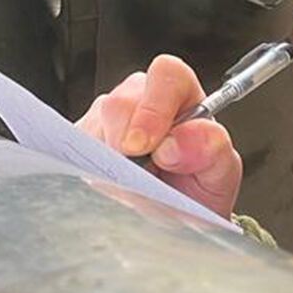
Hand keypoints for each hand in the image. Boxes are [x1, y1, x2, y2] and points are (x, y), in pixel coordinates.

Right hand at [78, 54, 242, 218]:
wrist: (177, 218)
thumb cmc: (199, 188)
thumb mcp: (219, 174)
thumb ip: (212, 150)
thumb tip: (177, 142)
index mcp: (179, 94)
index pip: (166, 75)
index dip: (155, 108)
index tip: (148, 146)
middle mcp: (138, 99)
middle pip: (119, 104)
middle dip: (126, 145)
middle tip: (140, 177)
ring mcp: (104, 120)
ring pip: (91, 131)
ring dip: (111, 167)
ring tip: (135, 188)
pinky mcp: (80, 144)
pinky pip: (74, 154)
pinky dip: (93, 176)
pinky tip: (113, 188)